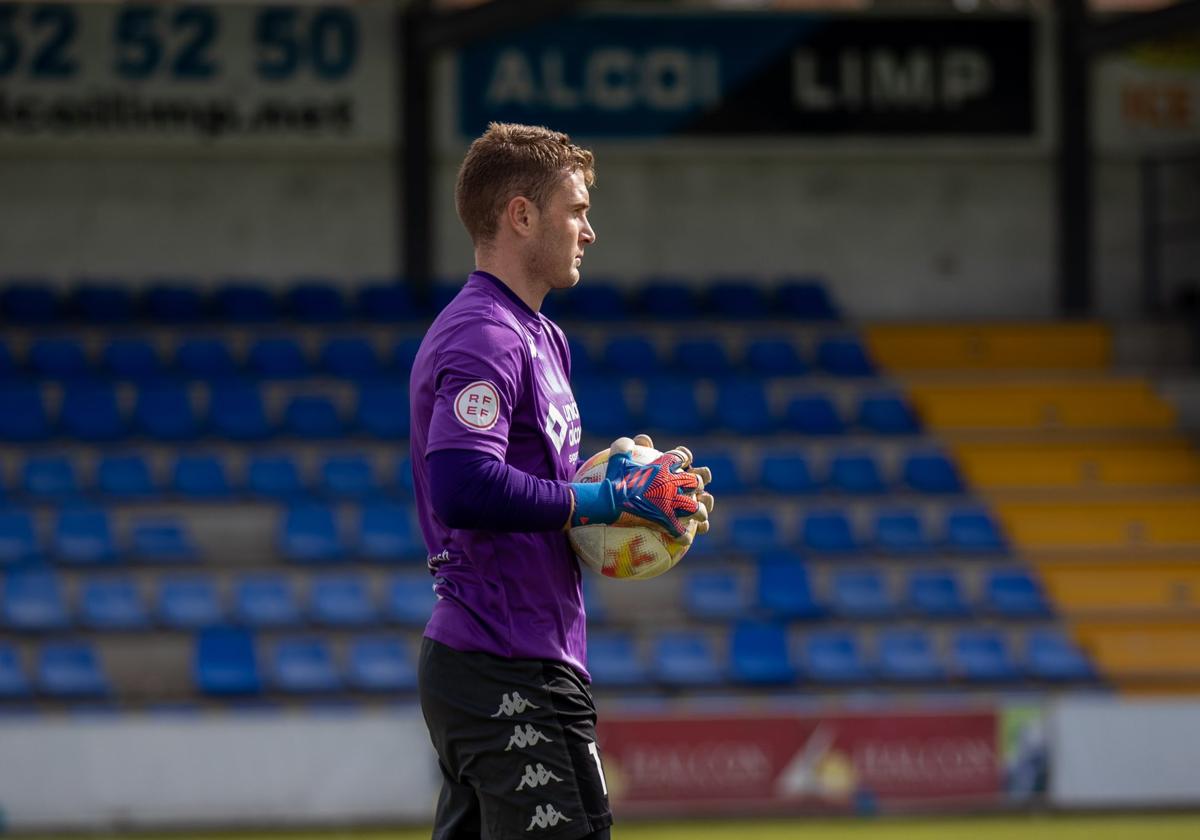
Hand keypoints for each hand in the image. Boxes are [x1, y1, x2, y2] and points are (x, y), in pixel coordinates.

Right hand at [571, 434, 713, 539]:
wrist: (610, 499)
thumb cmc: (613, 480)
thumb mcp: (617, 460)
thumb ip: (623, 448)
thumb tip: (628, 442)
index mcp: (662, 467)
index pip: (681, 457)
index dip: (685, 458)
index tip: (687, 461)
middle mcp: (671, 482)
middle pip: (695, 481)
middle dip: (698, 484)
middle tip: (696, 490)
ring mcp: (671, 501)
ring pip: (696, 507)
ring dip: (699, 512)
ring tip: (699, 517)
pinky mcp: (666, 519)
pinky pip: (681, 530)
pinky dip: (684, 536)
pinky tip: (684, 539)